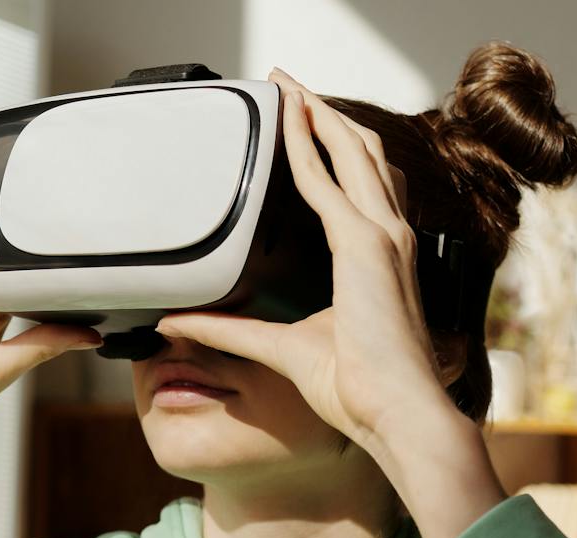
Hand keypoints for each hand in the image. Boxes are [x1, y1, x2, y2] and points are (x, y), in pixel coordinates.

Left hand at [154, 68, 455, 448]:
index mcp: (381, 258)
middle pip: (361, 155)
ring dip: (320, 115)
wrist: (397, 412)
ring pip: (352, 152)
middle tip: (293, 86)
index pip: (361, 186)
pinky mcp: (368, 246)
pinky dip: (309, 146)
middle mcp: (388, 238)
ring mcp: (383, 237)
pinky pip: (330, 182)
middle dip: (327, 115)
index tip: (307, 124)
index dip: (335, 150)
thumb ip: (230, 331)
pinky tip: (289, 122)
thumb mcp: (281, 349)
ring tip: (291, 87)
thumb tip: (179, 324)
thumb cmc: (359, 390)